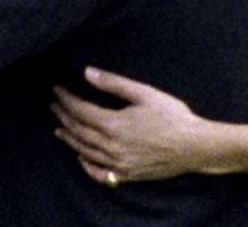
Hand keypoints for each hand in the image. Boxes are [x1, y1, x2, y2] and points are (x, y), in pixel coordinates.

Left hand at [51, 67, 206, 183]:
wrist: (194, 146)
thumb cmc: (172, 116)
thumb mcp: (144, 93)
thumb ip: (113, 84)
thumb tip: (87, 72)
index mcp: (114, 125)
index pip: (81, 111)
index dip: (66, 100)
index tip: (56, 90)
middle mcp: (112, 147)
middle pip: (79, 131)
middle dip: (63, 116)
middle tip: (53, 105)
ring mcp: (119, 164)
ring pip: (85, 152)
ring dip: (70, 139)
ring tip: (58, 128)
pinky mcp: (128, 175)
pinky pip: (100, 173)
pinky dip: (86, 165)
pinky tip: (80, 158)